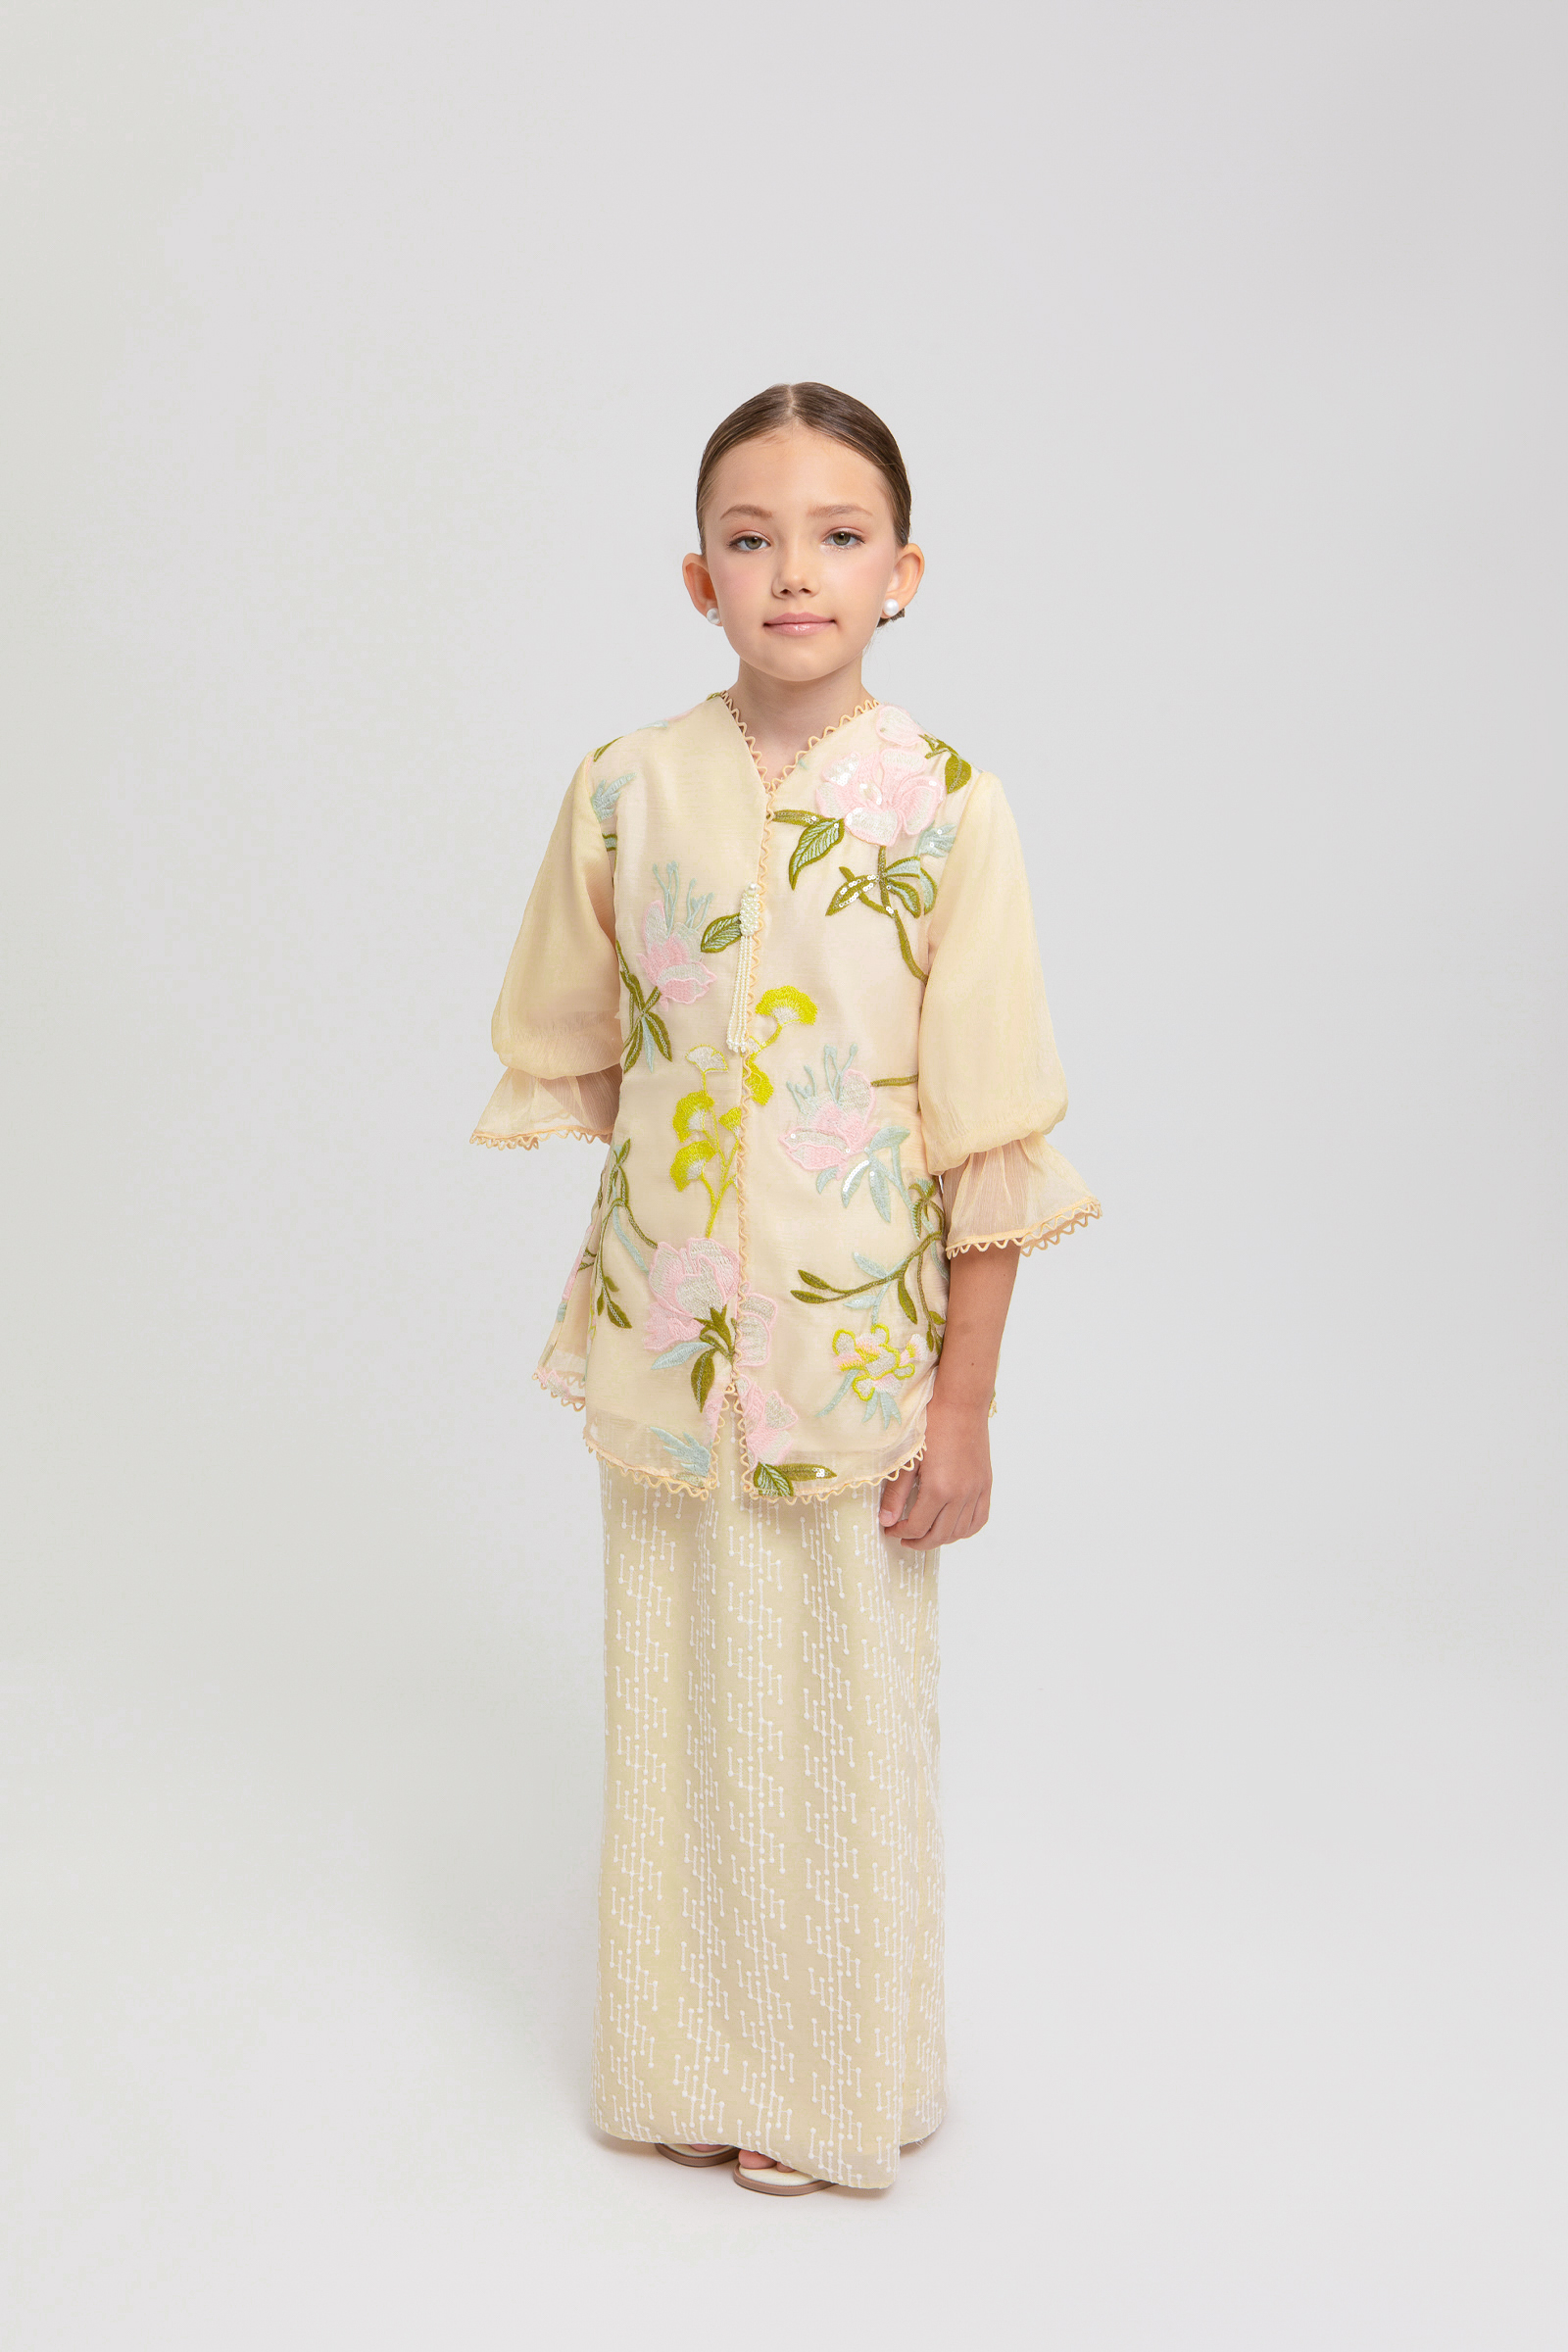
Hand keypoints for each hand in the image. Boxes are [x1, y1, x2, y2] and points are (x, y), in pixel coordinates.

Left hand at [878, 1396, 993, 1547]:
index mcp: (938, 1489)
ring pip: (960, 1532)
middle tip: (902, 1537)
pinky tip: (951, 1527)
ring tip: (924, 1534)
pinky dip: (965, 1530)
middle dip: (918, 1542)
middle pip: (939, 1535)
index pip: (917, 1527)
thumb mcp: (908, 1459)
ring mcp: (976, 1491)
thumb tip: (886, 1521)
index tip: (889, 1529)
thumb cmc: (932, 1424)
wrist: (961, 1403)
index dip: (900, 1532)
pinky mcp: (985, 1485)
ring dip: (940, 1539)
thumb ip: (896, 1494)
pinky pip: (979, 1519)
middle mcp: (960, 1495)